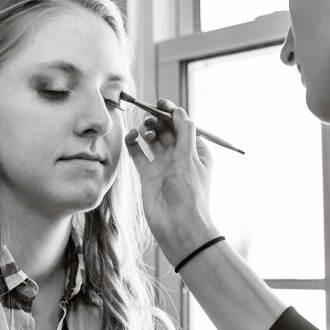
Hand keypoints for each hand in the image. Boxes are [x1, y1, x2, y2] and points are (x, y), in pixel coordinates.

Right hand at [125, 98, 218, 263]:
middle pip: (167, 130)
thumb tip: (178, 110)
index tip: (161, 103)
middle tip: (149, 114)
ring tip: (144, 129)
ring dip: (147, 130)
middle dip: (158, 120)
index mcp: (196, 152)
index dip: (172, 113)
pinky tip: (132, 136)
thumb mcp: (190, 158)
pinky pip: (138, 154)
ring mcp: (163, 166)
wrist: (178, 225)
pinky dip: (134, 143)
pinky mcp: (147, 175)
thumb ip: (184, 131)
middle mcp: (180, 157)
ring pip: (153, 140)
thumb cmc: (189, 193)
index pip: (184, 126)